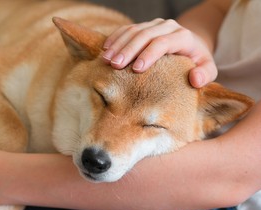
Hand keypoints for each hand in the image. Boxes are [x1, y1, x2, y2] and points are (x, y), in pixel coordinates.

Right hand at [102, 19, 216, 87]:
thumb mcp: (208, 69)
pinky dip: (115, 38)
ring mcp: (154, 25)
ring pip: (134, 30)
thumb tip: (194, 79)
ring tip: (106, 59)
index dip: (149, 54)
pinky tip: (105, 49)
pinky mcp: (144, 26)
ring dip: (118, 45)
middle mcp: (168, 26)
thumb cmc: (197, 62)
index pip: (163, 42)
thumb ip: (206, 75)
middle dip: (128, 50)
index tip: (136, 69)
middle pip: (145, 35)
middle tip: (115, 65)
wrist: (192, 46)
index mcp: (183, 36)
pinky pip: (127, 29)